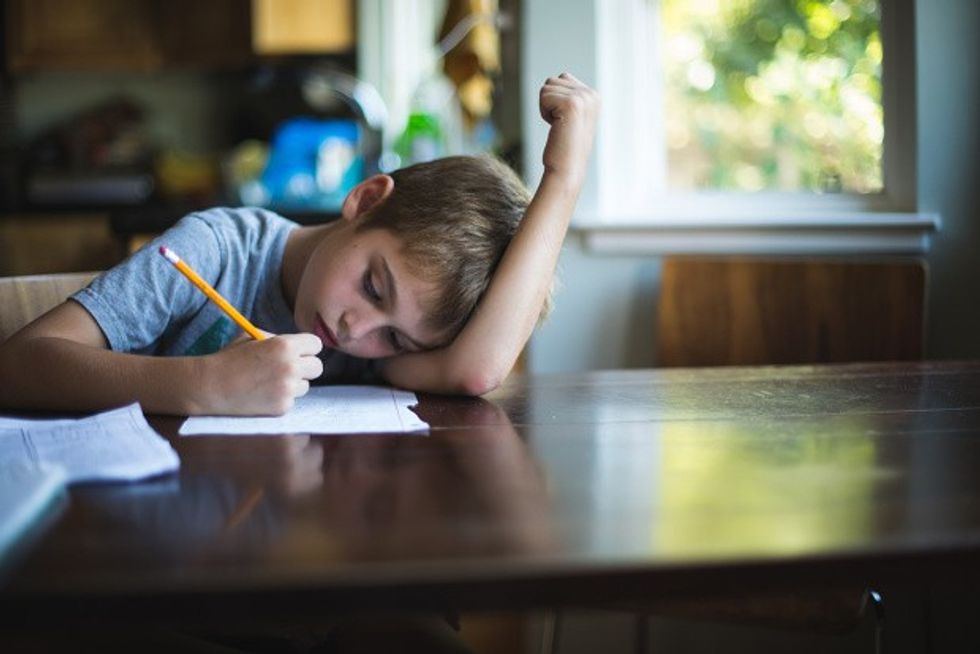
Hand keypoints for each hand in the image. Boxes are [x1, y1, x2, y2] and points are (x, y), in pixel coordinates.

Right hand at [200, 333, 322, 414]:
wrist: (210, 386)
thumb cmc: (229, 358)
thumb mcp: (252, 337)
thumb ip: (278, 340)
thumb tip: (299, 345)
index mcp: (285, 345)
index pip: (316, 345)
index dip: (307, 348)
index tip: (300, 352)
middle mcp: (290, 367)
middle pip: (317, 367)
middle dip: (305, 367)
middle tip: (289, 368)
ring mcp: (287, 389)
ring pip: (306, 385)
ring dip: (293, 384)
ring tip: (269, 382)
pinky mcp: (282, 407)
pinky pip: (292, 400)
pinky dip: (281, 398)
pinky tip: (263, 394)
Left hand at [539, 72, 599, 184]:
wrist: (567, 169)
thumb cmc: (565, 147)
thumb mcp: (573, 116)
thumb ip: (570, 94)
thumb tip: (562, 75)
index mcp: (594, 96)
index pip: (562, 78)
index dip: (555, 101)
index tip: (566, 122)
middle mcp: (592, 94)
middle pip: (553, 80)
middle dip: (550, 103)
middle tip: (561, 126)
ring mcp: (583, 98)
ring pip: (547, 87)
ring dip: (546, 108)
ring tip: (559, 127)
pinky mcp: (571, 103)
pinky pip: (544, 95)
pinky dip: (544, 112)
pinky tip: (556, 127)